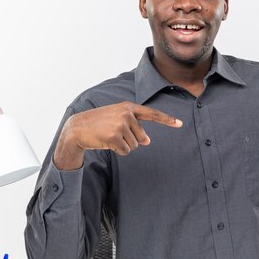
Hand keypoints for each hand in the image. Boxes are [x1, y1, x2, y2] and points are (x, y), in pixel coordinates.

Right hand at [54, 101, 182, 169]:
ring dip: (123, 146)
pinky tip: (107, 143)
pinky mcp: (115, 137)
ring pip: (134, 145)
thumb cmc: (98, 123)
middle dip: (131, 140)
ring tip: (109, 137)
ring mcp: (121, 125)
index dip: (167, 120)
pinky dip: (118, 151)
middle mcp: (127, 114)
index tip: (180, 123)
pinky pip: (125, 151)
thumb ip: (134, 127)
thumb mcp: (117, 120)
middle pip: (142, 137)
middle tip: (114, 134)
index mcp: (128, 107)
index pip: (152, 114)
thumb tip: (148, 141)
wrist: (77, 128)